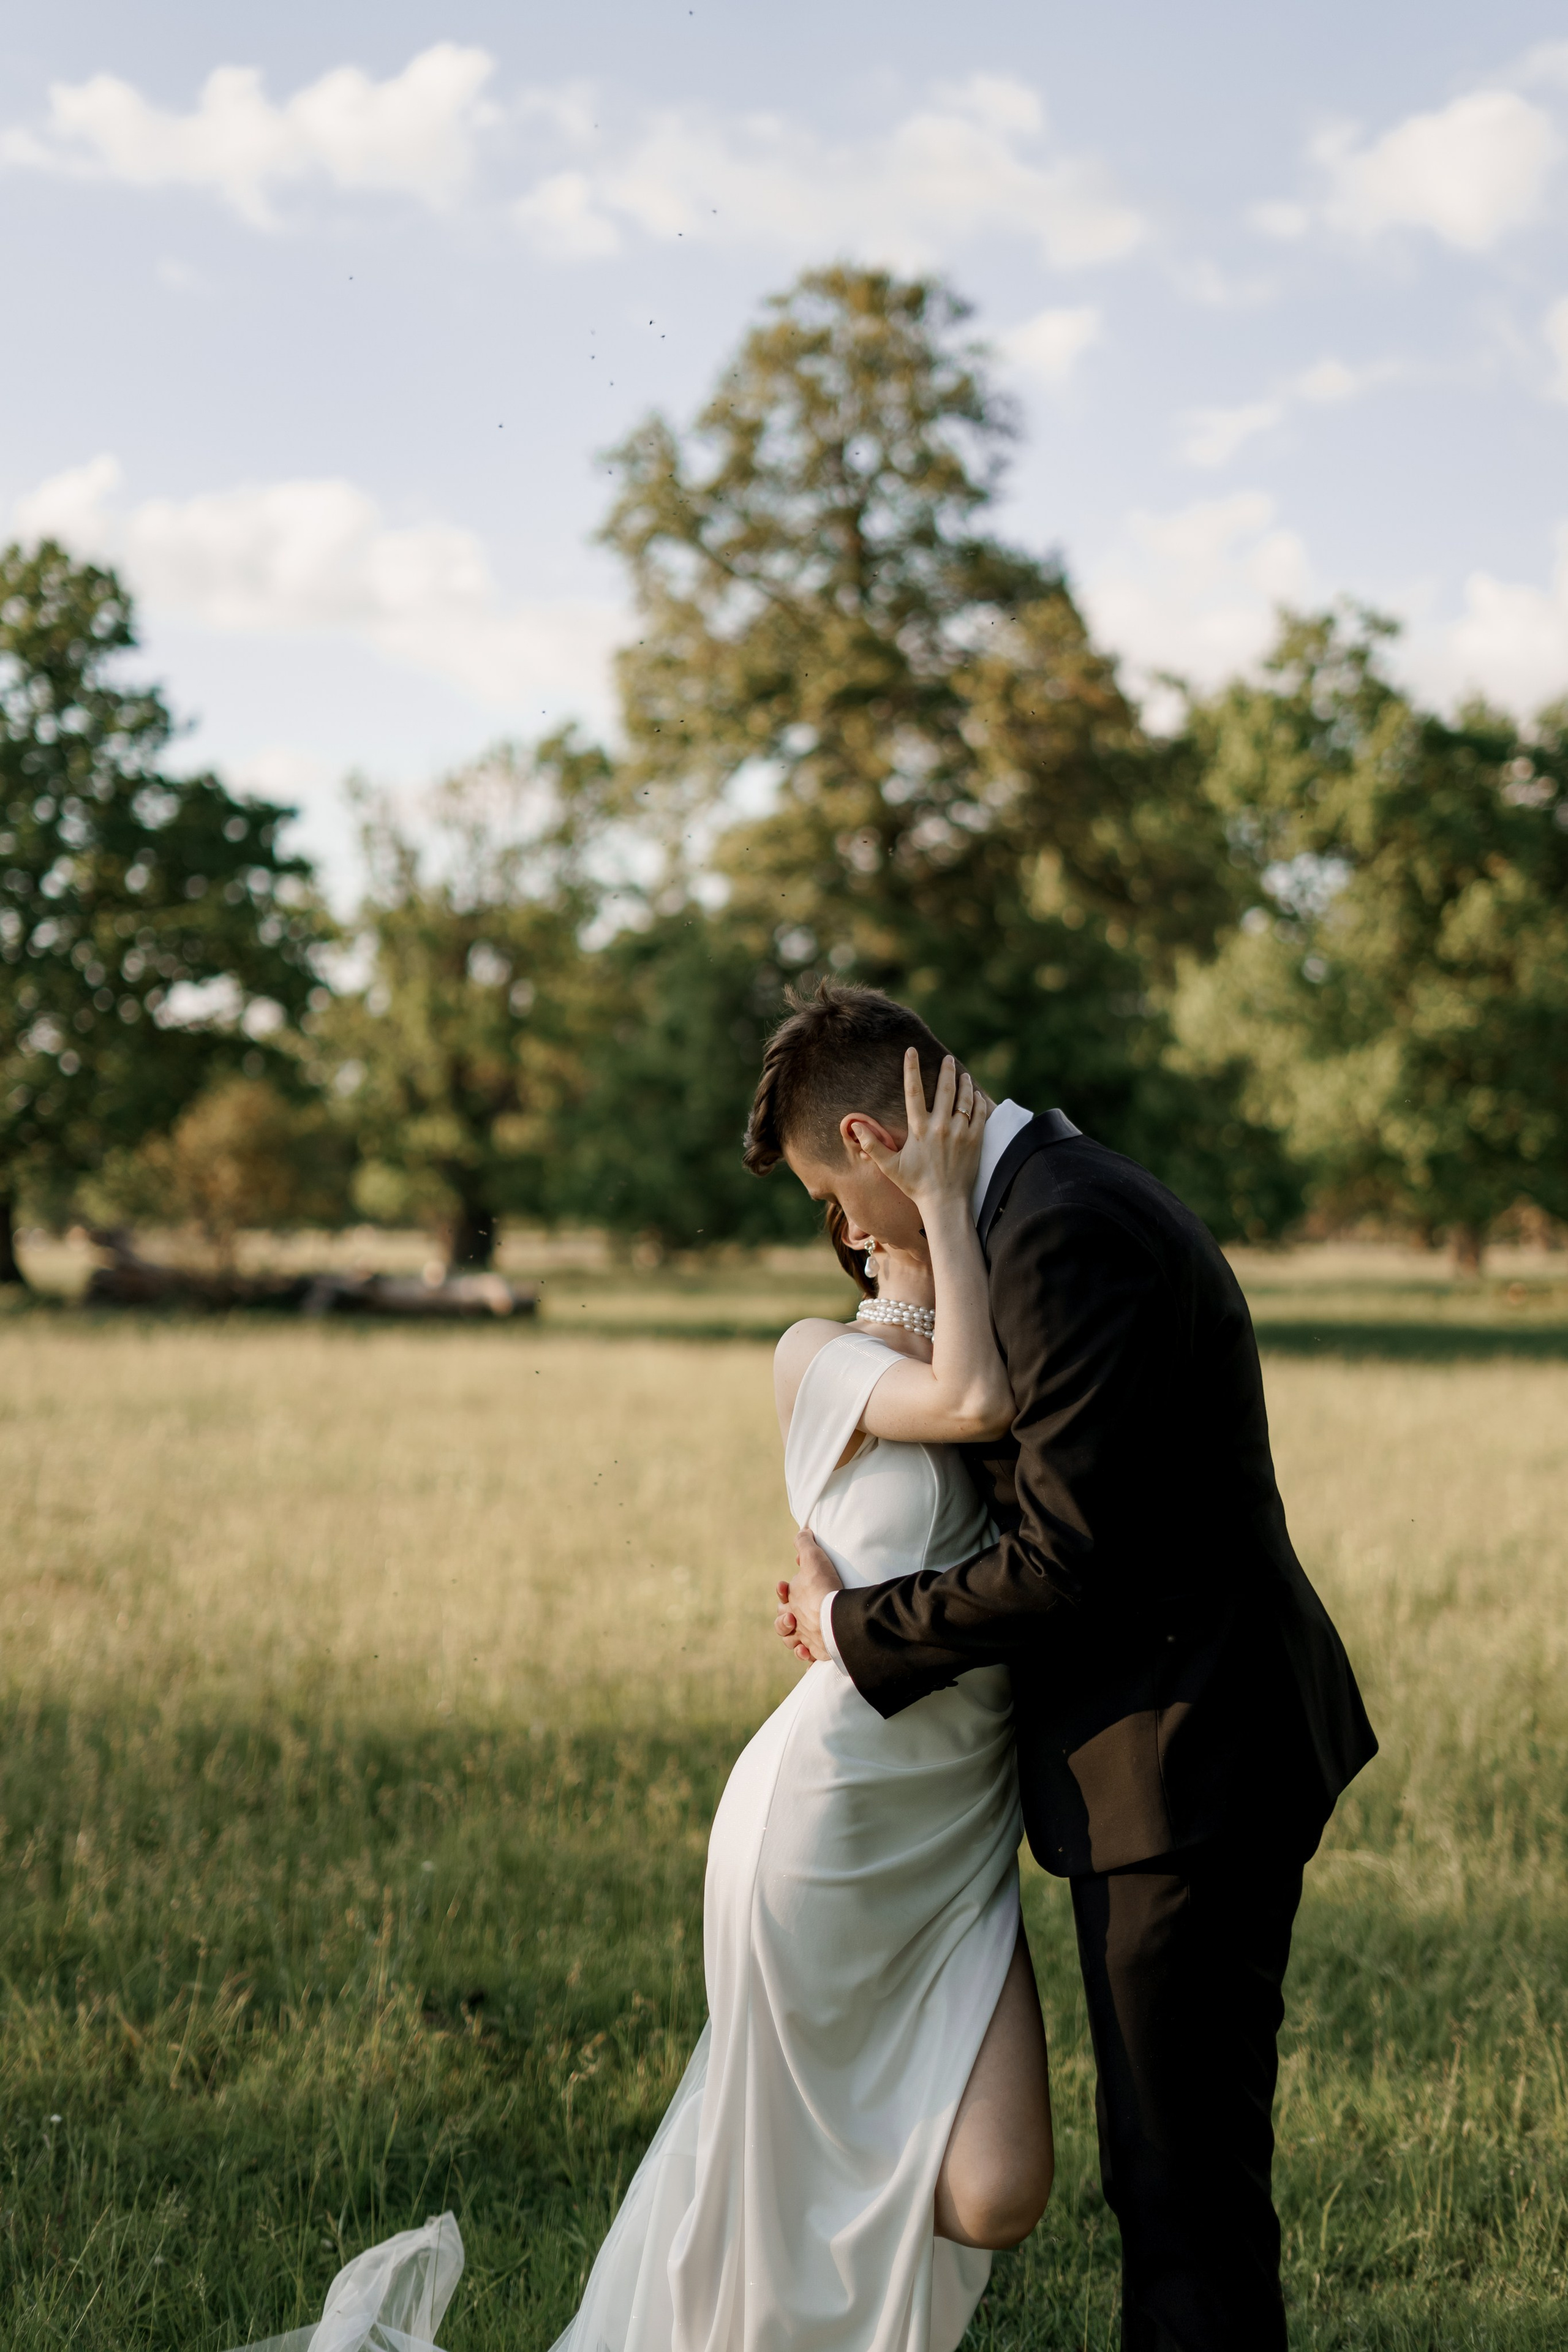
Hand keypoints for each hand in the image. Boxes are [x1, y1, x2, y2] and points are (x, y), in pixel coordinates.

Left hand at [775, 1528, 841, 1664]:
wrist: (836, 1619)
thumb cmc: (823, 1588)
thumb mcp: (813, 1559)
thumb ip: (804, 1544)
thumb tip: (802, 1531)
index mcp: (791, 1603)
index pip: (782, 1599)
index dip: (783, 1593)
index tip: (786, 1586)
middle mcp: (795, 1624)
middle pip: (783, 1625)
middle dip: (785, 1620)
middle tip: (794, 1615)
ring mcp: (806, 1639)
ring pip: (792, 1643)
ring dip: (794, 1639)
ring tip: (800, 1636)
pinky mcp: (819, 1653)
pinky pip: (809, 1658)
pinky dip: (807, 1656)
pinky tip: (809, 1653)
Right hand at [849, 1050, 986, 1210]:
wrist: (945, 1203)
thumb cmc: (915, 1185)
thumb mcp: (889, 1166)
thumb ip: (872, 1145)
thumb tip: (854, 1126)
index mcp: (919, 1129)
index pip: (913, 1091)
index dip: (911, 1068)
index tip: (911, 1051)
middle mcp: (940, 1126)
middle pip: (944, 1088)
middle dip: (946, 1070)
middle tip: (948, 1058)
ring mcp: (960, 1132)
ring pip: (964, 1098)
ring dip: (964, 1083)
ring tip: (963, 1074)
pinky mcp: (975, 1140)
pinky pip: (979, 1113)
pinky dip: (978, 1101)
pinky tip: (975, 1095)